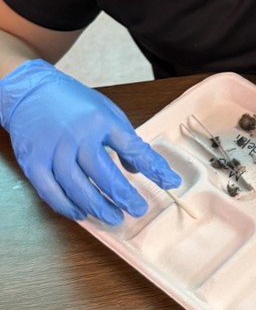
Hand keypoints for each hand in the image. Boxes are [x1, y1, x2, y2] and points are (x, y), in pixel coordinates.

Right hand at [0, 59, 180, 224]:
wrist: (30, 92)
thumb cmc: (74, 102)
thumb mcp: (106, 111)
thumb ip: (123, 139)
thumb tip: (136, 170)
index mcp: (100, 121)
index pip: (133, 148)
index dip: (153, 168)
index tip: (171, 183)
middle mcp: (77, 136)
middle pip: (103, 173)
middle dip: (123, 195)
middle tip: (138, 209)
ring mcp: (53, 151)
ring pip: (77, 186)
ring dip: (97, 206)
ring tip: (114, 217)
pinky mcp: (34, 162)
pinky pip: (50, 191)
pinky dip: (66, 206)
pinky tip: (81, 214)